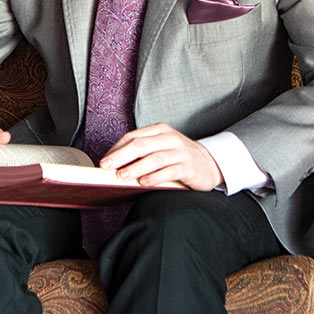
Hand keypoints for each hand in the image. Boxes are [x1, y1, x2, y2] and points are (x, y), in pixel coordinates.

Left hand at [99, 123, 224, 190]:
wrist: (210, 163)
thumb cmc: (178, 157)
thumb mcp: (161, 147)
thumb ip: (142, 151)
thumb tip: (115, 163)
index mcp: (160, 130)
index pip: (133, 137)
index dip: (117, 148)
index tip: (104, 160)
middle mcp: (169, 139)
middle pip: (141, 145)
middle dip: (121, 156)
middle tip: (106, 166)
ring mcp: (180, 152)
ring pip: (154, 158)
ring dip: (135, 167)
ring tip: (122, 176)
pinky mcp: (188, 167)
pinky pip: (168, 171)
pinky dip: (154, 177)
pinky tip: (143, 183)